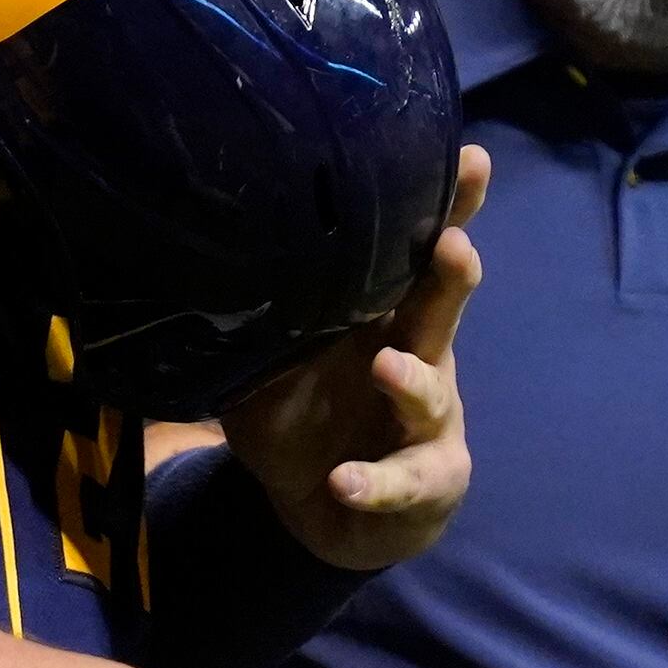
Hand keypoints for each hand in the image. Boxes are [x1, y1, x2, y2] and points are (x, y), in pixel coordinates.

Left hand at [219, 144, 487, 569]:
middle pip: (441, 308)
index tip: (469, 159)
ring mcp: (429, 419)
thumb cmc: (306, 412)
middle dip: (451, 275)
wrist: (328, 509)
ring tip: (386, 368)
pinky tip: (346, 482)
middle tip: (452, 247)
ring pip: (431, 394)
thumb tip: (198, 253)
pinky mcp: (427, 480)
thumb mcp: (273, 360)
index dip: (448, 207)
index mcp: (383, 313)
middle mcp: (417, 354)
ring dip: (410, 381)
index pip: (417, 252)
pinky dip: (374, 484)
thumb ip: (256, 316)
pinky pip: (404, 483)